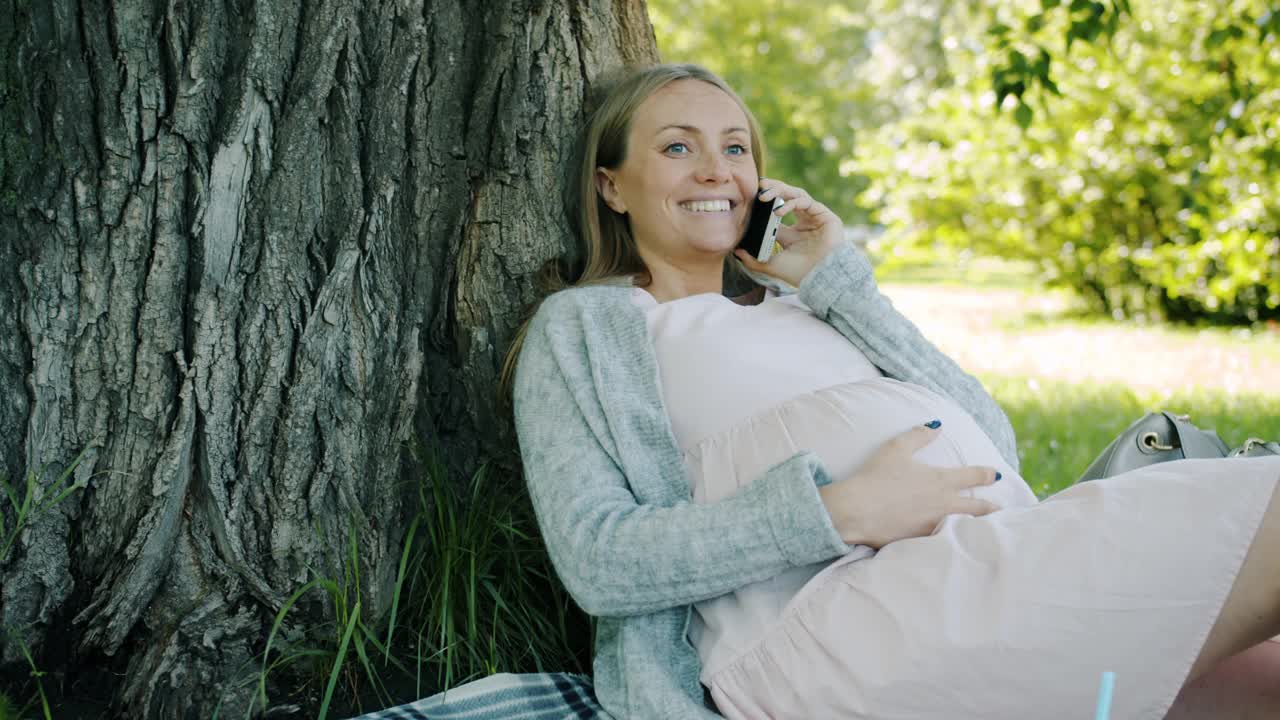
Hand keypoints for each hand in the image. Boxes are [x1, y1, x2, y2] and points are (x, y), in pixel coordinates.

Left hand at [734, 178, 844, 286]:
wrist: (818, 277)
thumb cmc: (797, 273)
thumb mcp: (769, 265)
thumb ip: (752, 260)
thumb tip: (736, 251)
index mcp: (792, 233)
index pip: (776, 210)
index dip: (765, 202)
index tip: (751, 197)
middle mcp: (804, 222)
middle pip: (787, 197)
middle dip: (772, 189)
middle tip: (758, 186)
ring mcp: (815, 217)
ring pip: (796, 194)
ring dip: (779, 191)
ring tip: (763, 195)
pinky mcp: (825, 215)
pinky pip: (806, 201)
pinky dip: (790, 203)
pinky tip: (777, 211)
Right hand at [819, 423, 1000, 547]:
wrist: (857, 510)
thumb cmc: (876, 476)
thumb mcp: (896, 448)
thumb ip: (918, 435)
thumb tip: (937, 426)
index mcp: (940, 480)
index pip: (973, 476)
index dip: (987, 474)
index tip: (997, 475)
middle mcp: (942, 505)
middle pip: (976, 508)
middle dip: (991, 508)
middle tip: (1002, 510)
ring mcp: (932, 525)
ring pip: (962, 526)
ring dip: (974, 526)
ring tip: (983, 529)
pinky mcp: (919, 541)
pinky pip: (941, 540)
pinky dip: (950, 539)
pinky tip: (952, 542)